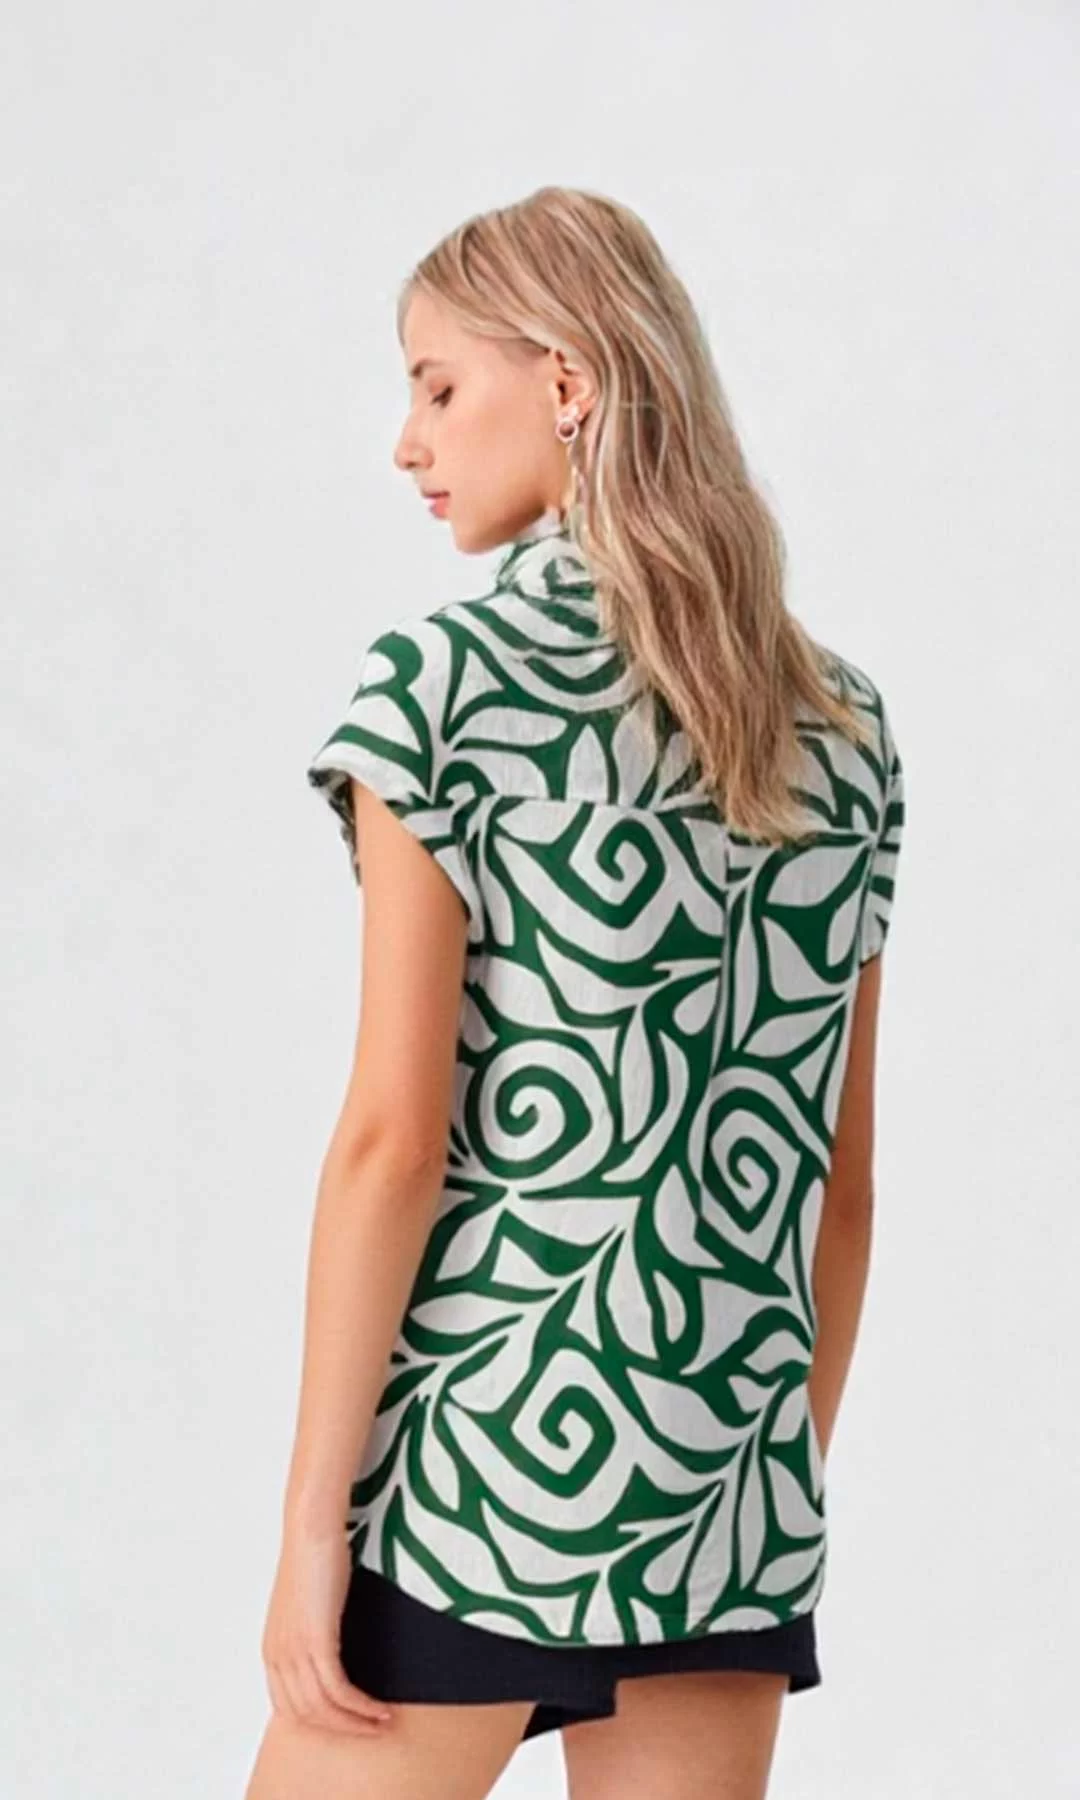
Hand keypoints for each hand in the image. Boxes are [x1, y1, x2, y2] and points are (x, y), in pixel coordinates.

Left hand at [260, 1524, 393, 1734]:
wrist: (312, 1528)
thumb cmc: (315, 1559)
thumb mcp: (306, 1607)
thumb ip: (311, 1635)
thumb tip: (333, 1655)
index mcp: (272, 1651)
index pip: (290, 1710)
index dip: (320, 1724)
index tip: (349, 1725)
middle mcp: (278, 1656)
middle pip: (308, 1716)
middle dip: (342, 1729)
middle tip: (373, 1731)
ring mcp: (295, 1651)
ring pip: (324, 1708)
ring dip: (357, 1722)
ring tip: (384, 1722)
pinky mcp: (316, 1641)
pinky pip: (338, 1690)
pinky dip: (361, 1706)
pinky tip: (381, 1708)